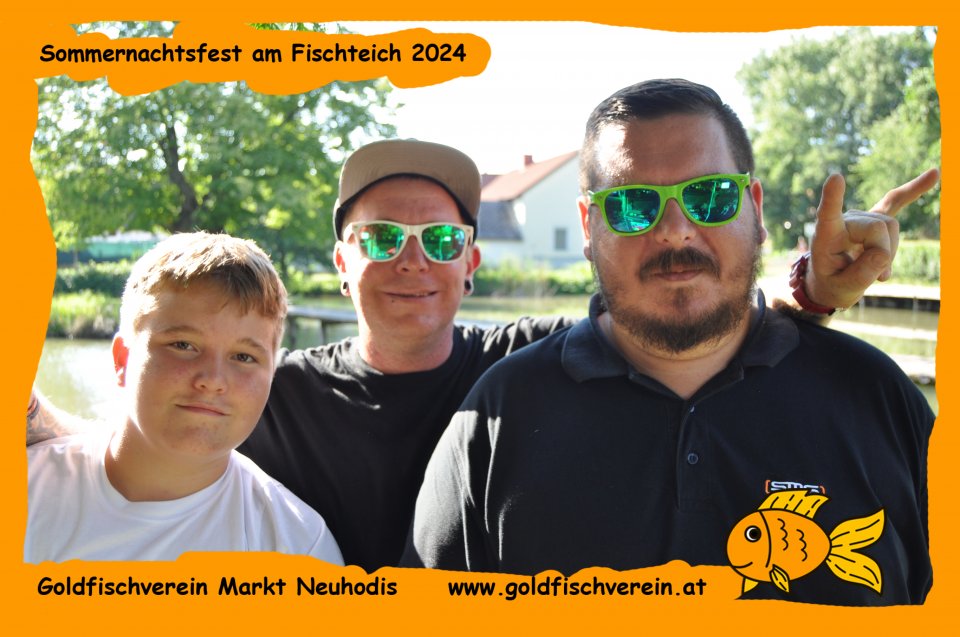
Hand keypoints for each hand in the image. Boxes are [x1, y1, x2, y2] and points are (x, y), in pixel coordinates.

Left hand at [805, 168, 939, 308]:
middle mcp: (844, 220)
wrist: (834, 281)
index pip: (829, 213)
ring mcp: (861, 217)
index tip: (835, 178)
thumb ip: (861, 275)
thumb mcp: (843, 289)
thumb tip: (883, 253)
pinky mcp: (876, 218)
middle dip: (884, 252)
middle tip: (875, 275)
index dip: (833, 197)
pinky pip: (896, 200)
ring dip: (891, 250)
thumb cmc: (834, 284)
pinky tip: (935, 174)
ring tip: (876, 267)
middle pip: (879, 226)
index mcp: (827, 236)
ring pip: (892, 225)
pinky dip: (914, 189)